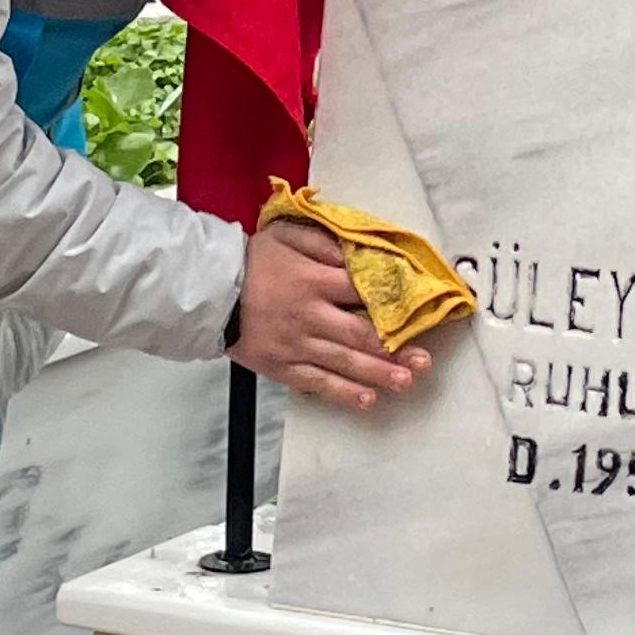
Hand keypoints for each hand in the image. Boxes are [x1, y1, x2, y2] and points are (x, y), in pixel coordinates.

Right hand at [233, 215, 428, 409]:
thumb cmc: (253, 262)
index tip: (418, 310)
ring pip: (344, 362)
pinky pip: (318, 383)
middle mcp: (309, 315)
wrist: (212, 293)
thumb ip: (324, 241)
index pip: (361, 291)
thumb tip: (358, 254)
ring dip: (378, 373)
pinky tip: (367, 400)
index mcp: (312, 280)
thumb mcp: (288, 235)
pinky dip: (344, 393)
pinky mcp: (283, 366)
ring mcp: (296, 345)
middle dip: (395, 348)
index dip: (392, 300)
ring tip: (406, 381)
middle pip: (360, 333)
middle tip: (423, 359)